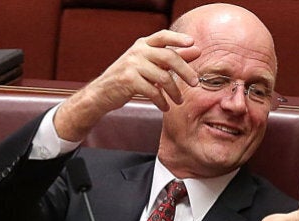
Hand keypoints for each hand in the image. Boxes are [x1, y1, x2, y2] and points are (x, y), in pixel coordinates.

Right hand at [54, 30, 201, 140]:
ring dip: (174, 92)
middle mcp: (137, 51)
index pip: (163, 36)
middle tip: (195, 83)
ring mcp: (132, 65)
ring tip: (179, 101)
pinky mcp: (128, 80)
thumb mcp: (149, 65)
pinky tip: (165, 107)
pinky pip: (153, 91)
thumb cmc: (129, 78)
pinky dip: (162, 101)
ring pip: (163, 77)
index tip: (193, 43)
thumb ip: (171, 58)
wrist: (102, 93)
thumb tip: (196, 51)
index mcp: (143, 44)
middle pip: (169, 57)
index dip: (178, 38)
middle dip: (185, 71)